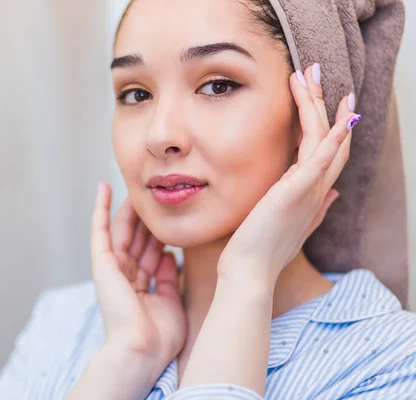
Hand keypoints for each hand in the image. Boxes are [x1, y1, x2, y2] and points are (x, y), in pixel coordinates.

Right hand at [90, 182, 185, 368]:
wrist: (143, 349)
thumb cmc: (160, 335)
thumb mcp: (171, 301)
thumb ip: (169, 277)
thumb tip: (170, 256)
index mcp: (140, 286)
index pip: (151, 251)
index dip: (160, 231)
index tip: (170, 214)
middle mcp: (125, 275)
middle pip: (138, 237)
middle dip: (147, 216)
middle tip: (156, 192)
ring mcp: (112, 268)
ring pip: (123, 229)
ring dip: (130, 208)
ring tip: (137, 184)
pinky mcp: (102, 263)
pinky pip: (100, 230)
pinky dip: (100, 208)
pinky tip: (103, 187)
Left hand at [218, 64, 359, 286]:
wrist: (249, 272)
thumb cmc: (262, 251)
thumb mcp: (292, 225)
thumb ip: (315, 208)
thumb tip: (335, 193)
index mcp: (312, 194)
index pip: (329, 151)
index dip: (333, 123)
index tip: (328, 99)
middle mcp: (317, 190)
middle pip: (330, 138)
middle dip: (325, 103)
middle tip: (315, 72)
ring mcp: (310, 191)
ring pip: (323, 139)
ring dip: (319, 105)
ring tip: (310, 75)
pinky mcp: (296, 192)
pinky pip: (321, 158)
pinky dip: (334, 137)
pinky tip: (342, 115)